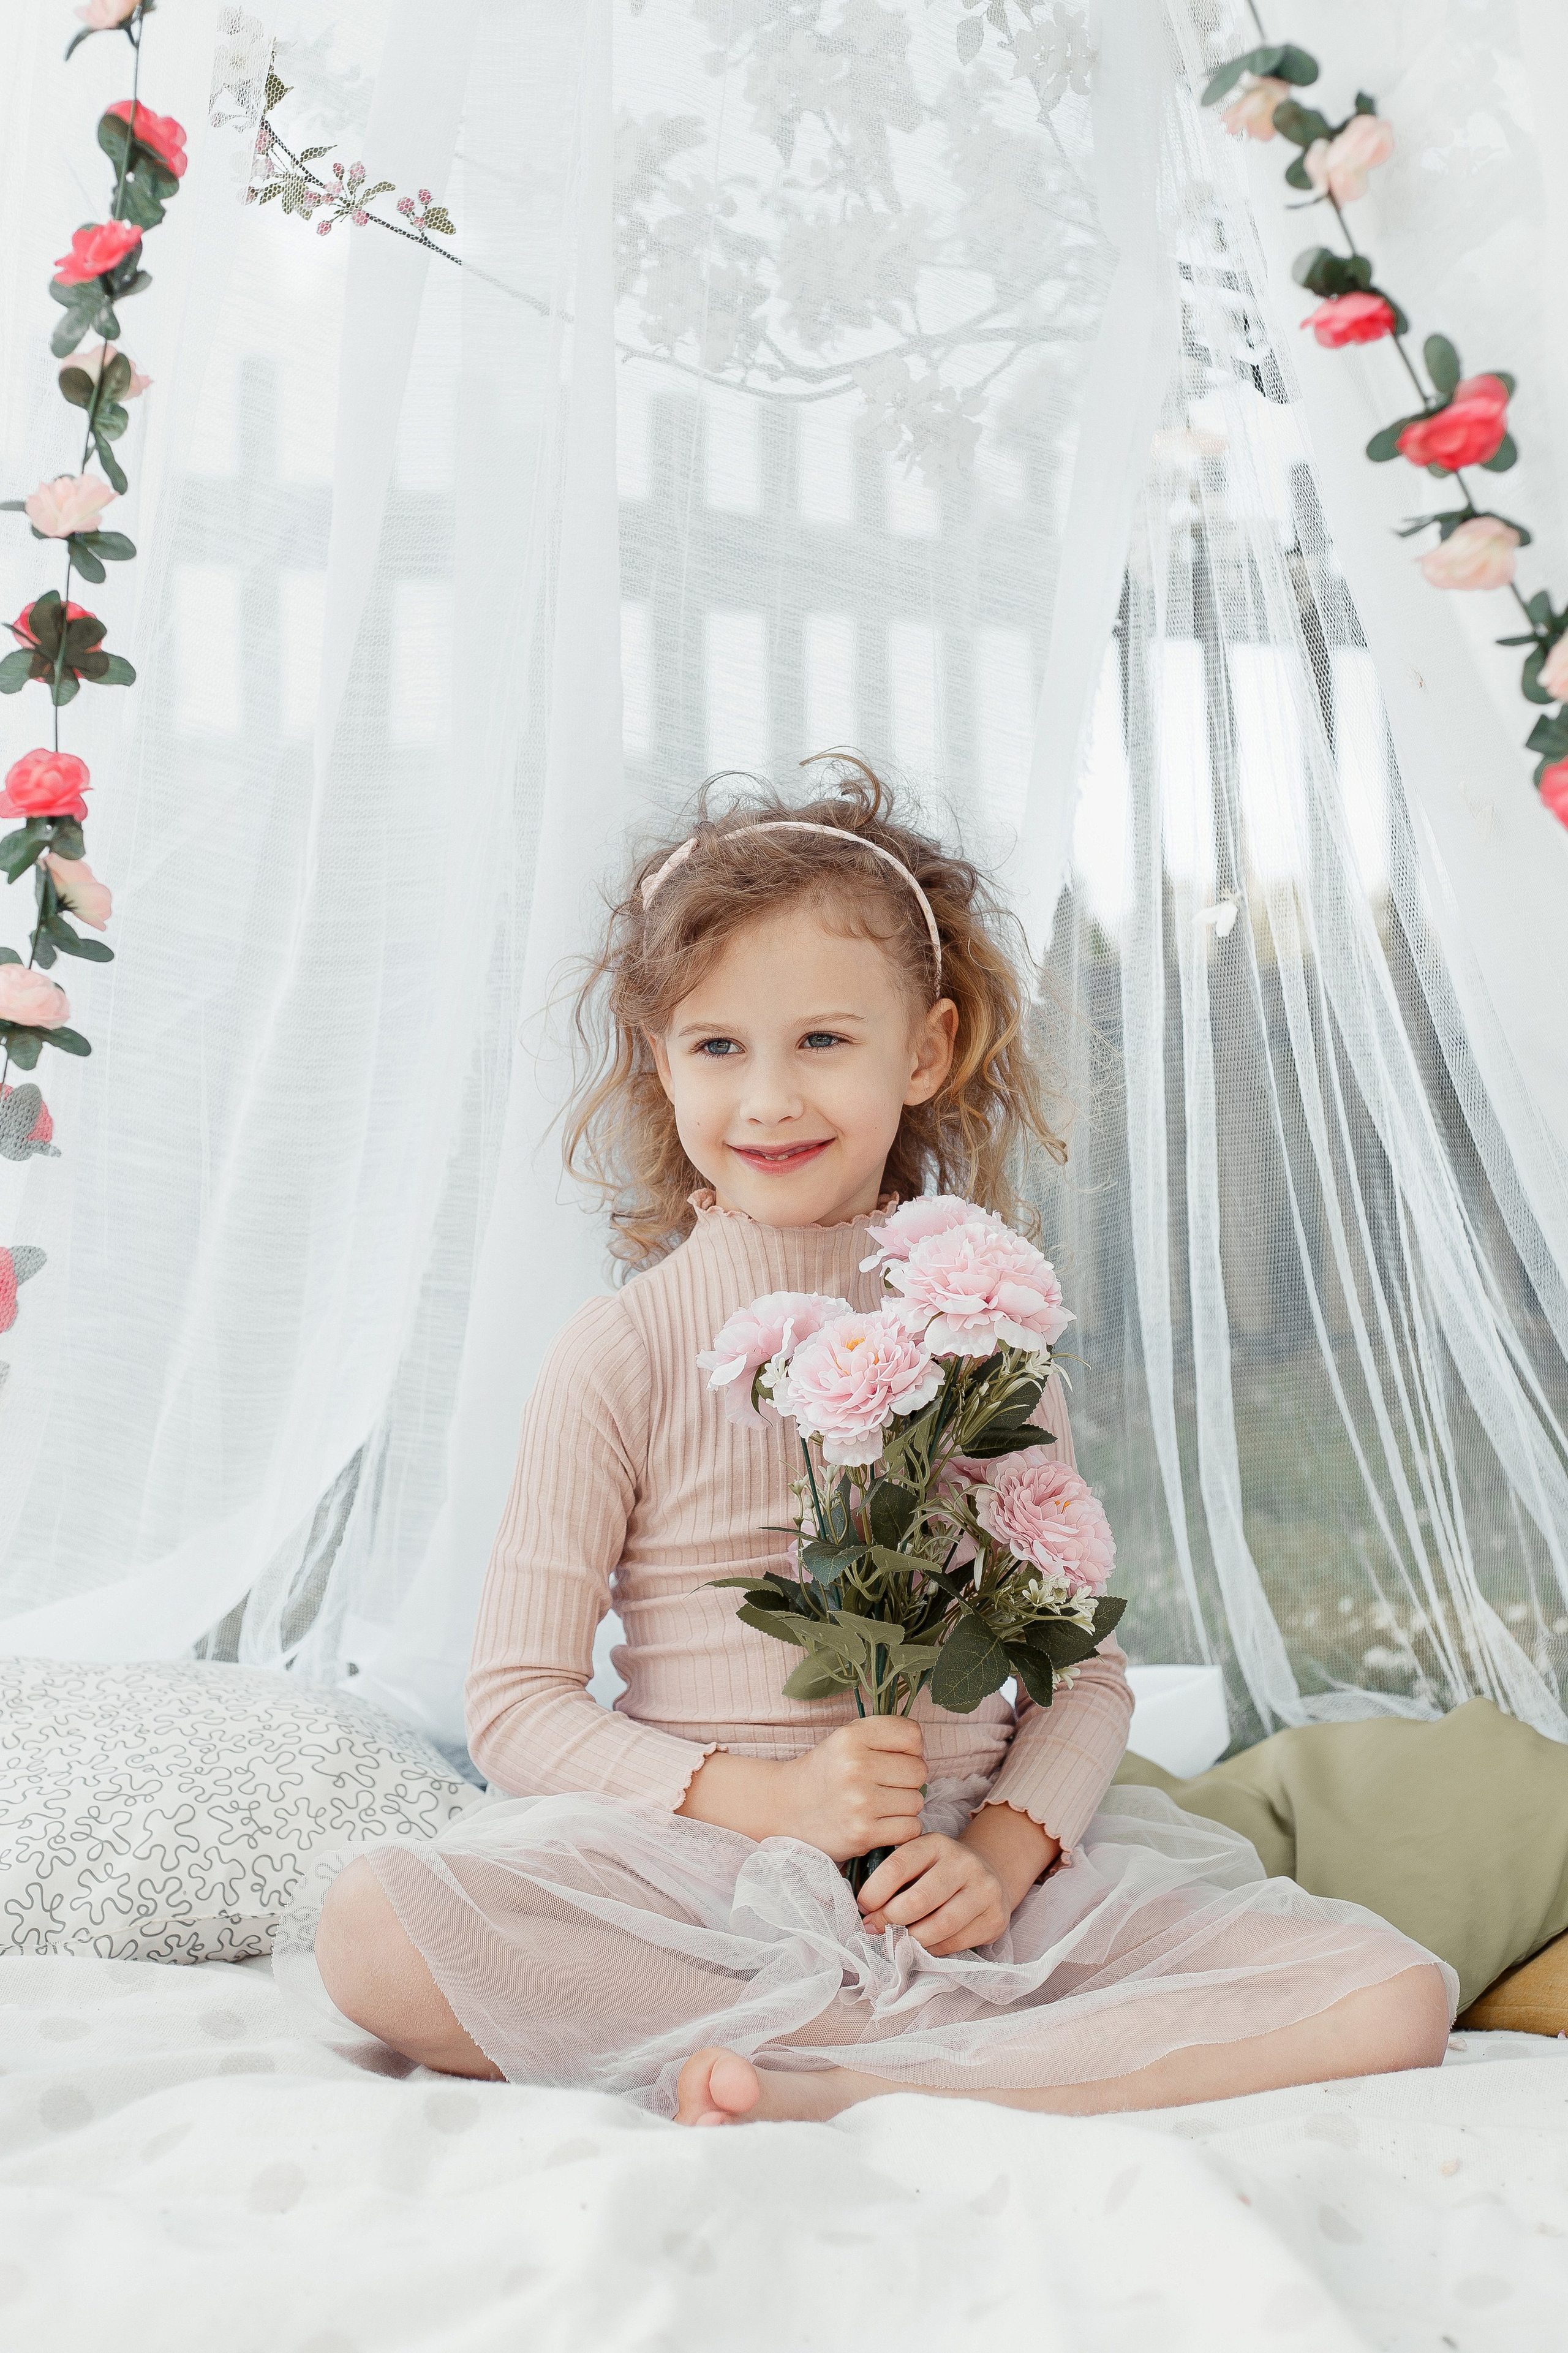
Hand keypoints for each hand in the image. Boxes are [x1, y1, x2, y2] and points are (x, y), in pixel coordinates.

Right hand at [770, 1717, 926, 1861]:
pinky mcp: (863, 1833)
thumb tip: (923, 1748)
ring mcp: (859, 1802)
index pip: (913, 1735)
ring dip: (903, 1806)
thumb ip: (884, 1734)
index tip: (893, 1757)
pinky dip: (901, 1829)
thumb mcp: (846, 1739)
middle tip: (884, 1785)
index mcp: (852, 1737)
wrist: (787, 1808)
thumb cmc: (826, 1772)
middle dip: (907, 1779)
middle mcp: (855, 1767)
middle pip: (919, 1770)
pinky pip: (911, 1828)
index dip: (909, 1749)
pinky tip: (881, 1823)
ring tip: (879, 1805)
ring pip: (917, 1801)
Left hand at [857, 1833, 1010, 1955]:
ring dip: (911, 1940)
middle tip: (875, 1930)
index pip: (898, 1867)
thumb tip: (866, 1914)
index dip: (874, 1892)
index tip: (863, 1907)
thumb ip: (894, 1879)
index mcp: (936, 1843)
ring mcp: (984, 1890)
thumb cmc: (939, 1872)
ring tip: (897, 1942)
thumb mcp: (918, 1861)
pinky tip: (922, 1946)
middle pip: (919, 1900)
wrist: (989, 1875)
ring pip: (940, 1925)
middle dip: (890, 1920)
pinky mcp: (995, 1917)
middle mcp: (963, 1863)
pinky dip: (933, 1949)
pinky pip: (957, 1942)